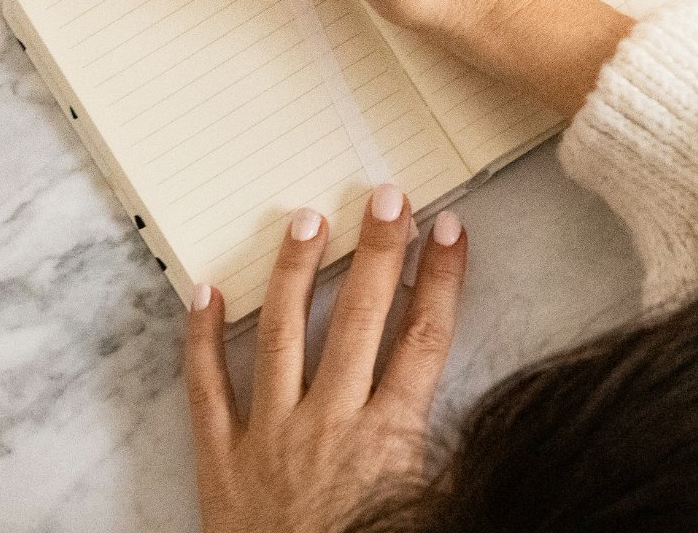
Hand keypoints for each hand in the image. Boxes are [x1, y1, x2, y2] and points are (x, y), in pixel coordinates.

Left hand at [185, 187, 465, 532]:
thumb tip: (495, 415)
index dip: (442, 278)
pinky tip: (205, 290)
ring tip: (308, 220)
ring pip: (285, 333)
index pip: (425, 337)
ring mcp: (271, 435)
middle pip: (362, 317)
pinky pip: (206, 386)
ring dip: (298, 271)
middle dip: (379, 250)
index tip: (451, 229)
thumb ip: (452, 453)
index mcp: (391, 438)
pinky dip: (201, 336)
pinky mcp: (221, 459)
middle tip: (387, 195)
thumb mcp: (432, 507)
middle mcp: (332, 423)